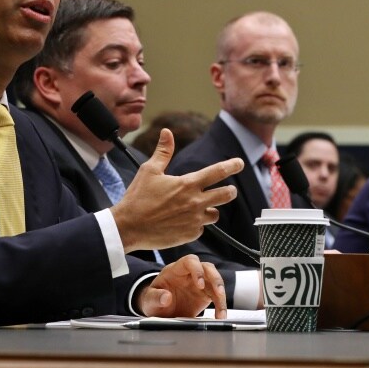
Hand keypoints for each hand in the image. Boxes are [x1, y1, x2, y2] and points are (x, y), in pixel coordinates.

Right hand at [112, 128, 242, 252]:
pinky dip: (196, 223)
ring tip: (199, 207)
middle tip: (228, 189)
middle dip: (230, 191)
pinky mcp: (190, 235)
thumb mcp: (149, 170)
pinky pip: (201, 228)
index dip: (232, 166)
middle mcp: (195, 202)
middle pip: (226, 195)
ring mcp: (194, 220)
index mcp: (187, 184)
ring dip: (211, 209)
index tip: (240, 163)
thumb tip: (167, 132)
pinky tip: (184, 221)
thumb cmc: (138, 198)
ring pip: (215, 214)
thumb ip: (163, 151)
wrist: (129, 227)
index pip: (217, 172)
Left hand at [136, 255, 226, 318]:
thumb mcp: (149, 300)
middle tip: (218, 292)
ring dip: (221, 294)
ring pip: (215, 280)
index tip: (200, 284)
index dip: (197, 270)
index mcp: (175, 270)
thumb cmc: (153, 299)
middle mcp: (189, 274)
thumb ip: (155, 298)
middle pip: (207, 267)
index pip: (189, 261)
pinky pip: (217, 296)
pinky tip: (220, 316)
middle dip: (215, 278)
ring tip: (221, 311)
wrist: (158, 309)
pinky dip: (220, 305)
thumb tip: (166, 297)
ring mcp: (199, 283)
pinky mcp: (205, 294)